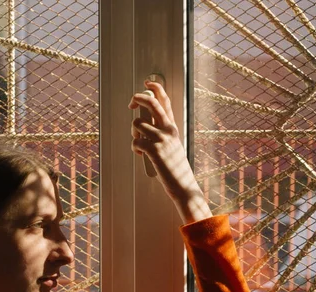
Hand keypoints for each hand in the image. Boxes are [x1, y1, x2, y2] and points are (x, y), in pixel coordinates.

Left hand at [129, 81, 211, 223]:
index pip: (166, 101)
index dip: (156, 88)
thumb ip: (162, 132)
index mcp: (173, 127)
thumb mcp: (173, 145)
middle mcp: (169, 130)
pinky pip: (136, 141)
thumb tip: (145, 123)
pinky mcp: (154, 150)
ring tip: (139, 143)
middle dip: (139, 98)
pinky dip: (135, 148)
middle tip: (132, 103)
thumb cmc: (175, 167)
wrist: (183, 185)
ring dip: (133, 132)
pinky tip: (140, 154)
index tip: (148, 83)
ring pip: (137, 123)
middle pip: (152, 103)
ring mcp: (162, 139)